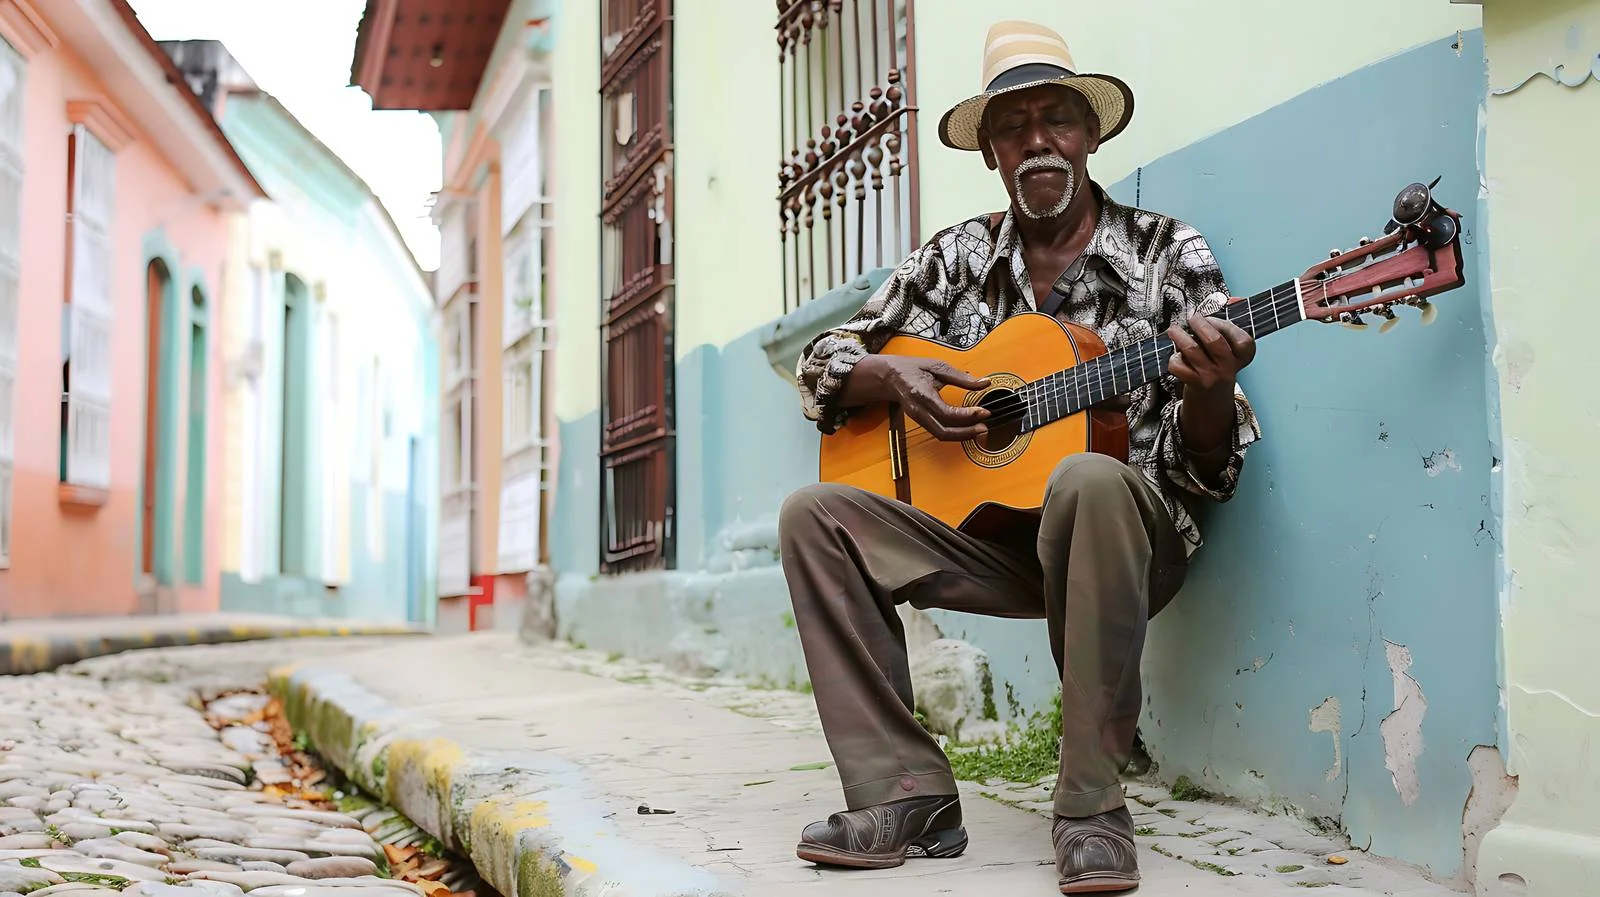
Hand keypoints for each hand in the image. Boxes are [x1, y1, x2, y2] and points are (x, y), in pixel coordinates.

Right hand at [852, 355, 991, 440]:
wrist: (889, 376)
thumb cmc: (911, 369)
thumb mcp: (937, 366)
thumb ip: (961, 377)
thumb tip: (983, 383)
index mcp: (921, 394)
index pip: (946, 413)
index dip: (967, 415)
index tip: (983, 411)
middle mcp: (918, 410)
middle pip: (943, 431)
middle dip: (966, 433)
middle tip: (984, 427)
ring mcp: (918, 418)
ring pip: (941, 435)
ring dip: (962, 436)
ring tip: (979, 429)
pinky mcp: (921, 422)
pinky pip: (939, 432)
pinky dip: (955, 433)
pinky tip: (967, 428)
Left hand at [1166, 314, 1255, 396]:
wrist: (1211, 395)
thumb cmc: (1218, 363)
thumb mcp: (1230, 345)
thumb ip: (1229, 322)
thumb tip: (1233, 299)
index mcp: (1243, 356)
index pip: (1242, 340)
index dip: (1224, 324)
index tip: (1212, 317)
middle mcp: (1229, 367)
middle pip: (1214, 340)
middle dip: (1199, 324)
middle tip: (1192, 318)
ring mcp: (1211, 376)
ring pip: (1192, 350)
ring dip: (1180, 336)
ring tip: (1174, 330)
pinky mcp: (1194, 383)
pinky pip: (1179, 365)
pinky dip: (1174, 357)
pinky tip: (1178, 355)